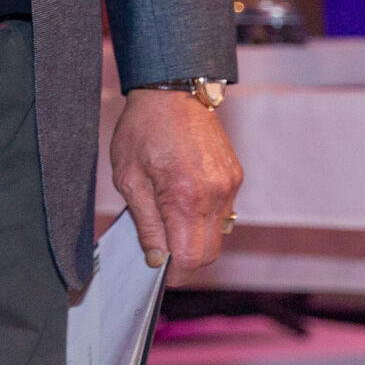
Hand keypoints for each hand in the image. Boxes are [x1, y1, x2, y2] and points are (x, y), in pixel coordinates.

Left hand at [110, 88, 243, 270]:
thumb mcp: (128, 177)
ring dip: (195, 238)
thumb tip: (156, 259)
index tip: (159, 273)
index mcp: (185, 195)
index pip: (190, 257)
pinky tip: (182, 200)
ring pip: (218, 235)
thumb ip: (145, 223)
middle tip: (160, 250)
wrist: (172, 91)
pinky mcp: (236, 177)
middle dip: (186, 260)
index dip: (175, 273)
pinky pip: (223, 213)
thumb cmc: (142, 129)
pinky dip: (204, 218)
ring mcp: (230, 186)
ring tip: (167, 218)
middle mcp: (215, 194)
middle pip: (209, 253)